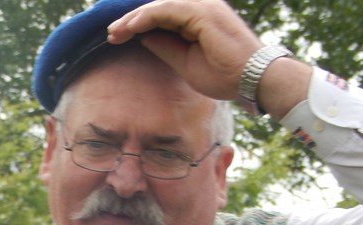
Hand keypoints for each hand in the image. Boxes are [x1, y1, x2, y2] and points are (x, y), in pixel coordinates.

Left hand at [106, 0, 261, 100]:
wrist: (252, 78)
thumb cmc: (224, 74)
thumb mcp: (184, 61)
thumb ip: (165, 46)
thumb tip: (144, 37)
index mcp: (197, 18)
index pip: (161, 16)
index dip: (136, 25)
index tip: (116, 38)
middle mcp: (200, 7)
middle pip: (157, 8)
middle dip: (131, 20)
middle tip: (110, 34)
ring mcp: (202, 7)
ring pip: (158, 7)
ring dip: (133, 19)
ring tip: (115, 33)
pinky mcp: (201, 12)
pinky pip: (166, 10)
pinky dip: (146, 18)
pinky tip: (130, 28)